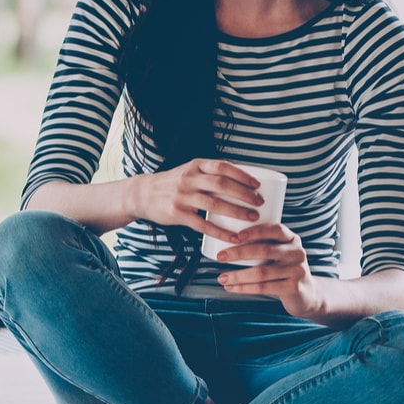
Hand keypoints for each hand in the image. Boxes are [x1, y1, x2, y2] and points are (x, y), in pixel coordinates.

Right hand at [131, 159, 262, 243]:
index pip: (223, 167)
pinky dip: (221, 232)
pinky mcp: (177, 214)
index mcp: (196, 165)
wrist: (142, 194)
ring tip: (253, 218)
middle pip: (222, 185)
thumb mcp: (190, 171)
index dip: (243, 175)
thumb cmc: (174, 184)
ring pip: (215, 204)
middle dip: (244, 194)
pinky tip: (233, 237)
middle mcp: (189, 178)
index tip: (258, 185)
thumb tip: (242, 183)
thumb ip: (210, 174)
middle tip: (260, 203)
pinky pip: (203, 225)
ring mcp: (182, 196)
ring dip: (237, 212)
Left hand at [212, 222, 325, 318]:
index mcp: (292, 239)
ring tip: (222, 277)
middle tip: (220, 256)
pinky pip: (264, 287)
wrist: (307, 294)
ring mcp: (296, 271)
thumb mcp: (280, 253)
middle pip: (265, 250)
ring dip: (238, 275)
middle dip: (239, 253)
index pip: (275, 229)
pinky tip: (231, 288)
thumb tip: (227, 238)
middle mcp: (297, 253)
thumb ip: (264, 245)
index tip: (236, 235)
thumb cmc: (284, 270)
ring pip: (262, 272)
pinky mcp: (293, 288)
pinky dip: (244, 288)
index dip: (255, 231)